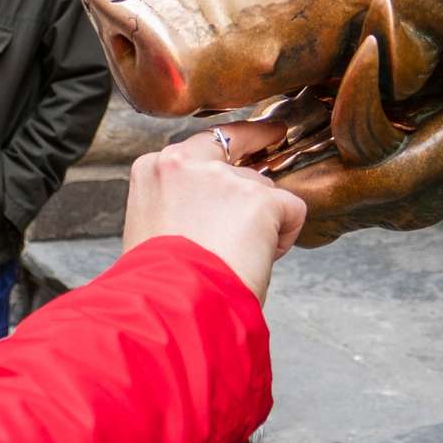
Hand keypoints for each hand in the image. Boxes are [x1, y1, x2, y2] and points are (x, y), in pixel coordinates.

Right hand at [124, 129, 309, 303]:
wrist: (173, 306)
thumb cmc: (159, 283)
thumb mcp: (150, 228)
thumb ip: (177, 203)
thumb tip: (208, 212)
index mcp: (155, 170)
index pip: (205, 143)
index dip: (238, 146)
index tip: (263, 136)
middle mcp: (187, 163)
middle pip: (239, 168)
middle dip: (250, 197)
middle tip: (253, 222)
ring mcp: (225, 178)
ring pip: (265, 191)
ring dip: (261, 224)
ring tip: (234, 260)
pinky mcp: (260, 199)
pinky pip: (292, 210)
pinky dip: (285, 236)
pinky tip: (259, 258)